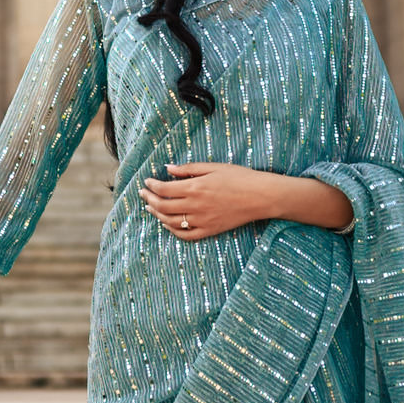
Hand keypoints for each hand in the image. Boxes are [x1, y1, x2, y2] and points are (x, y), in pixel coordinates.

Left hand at [139, 162, 289, 241]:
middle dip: (149, 200)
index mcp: (194, 187)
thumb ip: (188, 168)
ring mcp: (202, 221)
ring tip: (151, 208)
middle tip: (143, 194)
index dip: (151, 186)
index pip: (163, 189)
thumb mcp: (212, 167)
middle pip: (163, 206)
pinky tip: (167, 224)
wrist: (260, 196)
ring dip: (157, 215)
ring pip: (171, 222)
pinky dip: (173, 231)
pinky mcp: (210, 230)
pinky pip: (186, 235)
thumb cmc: (238, 177)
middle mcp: (195, 205)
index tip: (147, 182)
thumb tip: (167, 168)